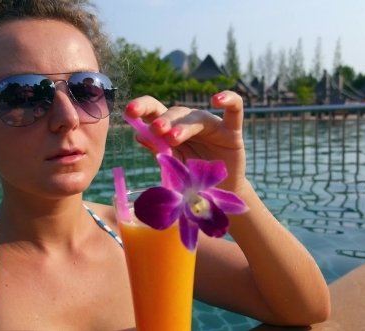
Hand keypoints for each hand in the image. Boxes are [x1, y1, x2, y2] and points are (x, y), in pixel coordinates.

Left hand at [123, 91, 247, 192]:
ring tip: (172, 138)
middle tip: (155, 130)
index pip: (155, 111)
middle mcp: (190, 122)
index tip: (129, 112)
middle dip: (163, 120)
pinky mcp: (232, 132)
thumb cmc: (192, 180)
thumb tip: (139, 134)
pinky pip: (235, 110)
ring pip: (197, 117)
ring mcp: (212, 125)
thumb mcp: (172, 166)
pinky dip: (228, 100)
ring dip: (184, 126)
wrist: (218, 196)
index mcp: (171, 128)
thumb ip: (158, 151)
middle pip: (175, 112)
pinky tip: (216, 100)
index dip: (142, 107)